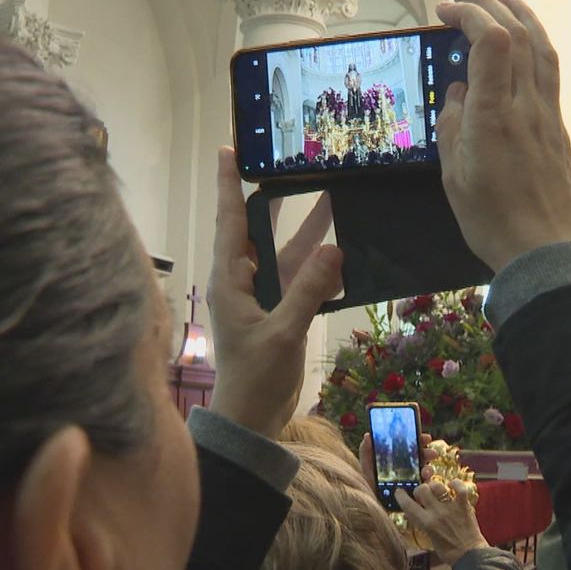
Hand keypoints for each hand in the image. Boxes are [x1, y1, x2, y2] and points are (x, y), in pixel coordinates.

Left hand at [206, 147, 342, 438]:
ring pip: (285, 253)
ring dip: (307, 230)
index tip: (229, 150)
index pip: (230, 222)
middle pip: (258, 229)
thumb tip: (334, 249)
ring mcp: (262, 296)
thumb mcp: (281, 334)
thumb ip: (307, 292)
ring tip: (332, 196)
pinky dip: (319, 265)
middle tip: (293, 165)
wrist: (251, 420)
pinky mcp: (280, 312)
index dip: (228, 185)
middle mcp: (242, 281)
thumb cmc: (255, 378)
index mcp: (230, 280)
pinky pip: (300, 278)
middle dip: (276, 199)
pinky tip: (342, 250)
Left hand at [358, 432, 439, 491]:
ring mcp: (414, 481)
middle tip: (431, 453)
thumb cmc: (369, 485)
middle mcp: (409, 468)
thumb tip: (367, 435)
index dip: (420, 440)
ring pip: (426, 472)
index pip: (412, 447)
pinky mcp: (416, 494)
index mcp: (399, 459)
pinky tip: (424, 484)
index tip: (426, 438)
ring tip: (425, 472)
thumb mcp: (366, 468)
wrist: (371, 506)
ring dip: (428, 470)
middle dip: (428, 453)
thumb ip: (366, 452)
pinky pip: (426, 489)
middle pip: (422, 457)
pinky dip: (427, 485)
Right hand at [394, 480, 488, 565]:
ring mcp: (451, 508)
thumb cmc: (448, 551)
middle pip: (422, 490)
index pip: (408, 505)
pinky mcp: (464, 505)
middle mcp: (437, 513)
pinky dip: (455, 483)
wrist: (469, 555)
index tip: (399, 492)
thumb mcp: (429, 538)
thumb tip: (412, 513)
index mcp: (426, 523)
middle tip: (422, 494)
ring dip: (434, 486)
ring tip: (435, 489)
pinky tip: (451, 484)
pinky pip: (460, 488)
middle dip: (419, 490)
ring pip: (438, 486)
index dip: (401, 496)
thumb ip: (421, 524)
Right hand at [434, 0, 570, 270]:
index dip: (470, 13)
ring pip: (541, 48)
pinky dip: (534, 43)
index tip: (445, 10)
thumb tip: (457, 93)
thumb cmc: (493, 221)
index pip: (492, 40)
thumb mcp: (454, 177)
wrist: (546, 251)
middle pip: (517, 34)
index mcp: (494, 115)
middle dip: (489, 4)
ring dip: (522, 15)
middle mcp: (526, 105)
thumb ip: (452, 127)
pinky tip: (524, 44)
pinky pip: (549, 71)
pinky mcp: (557, 128)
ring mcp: (547, 114)